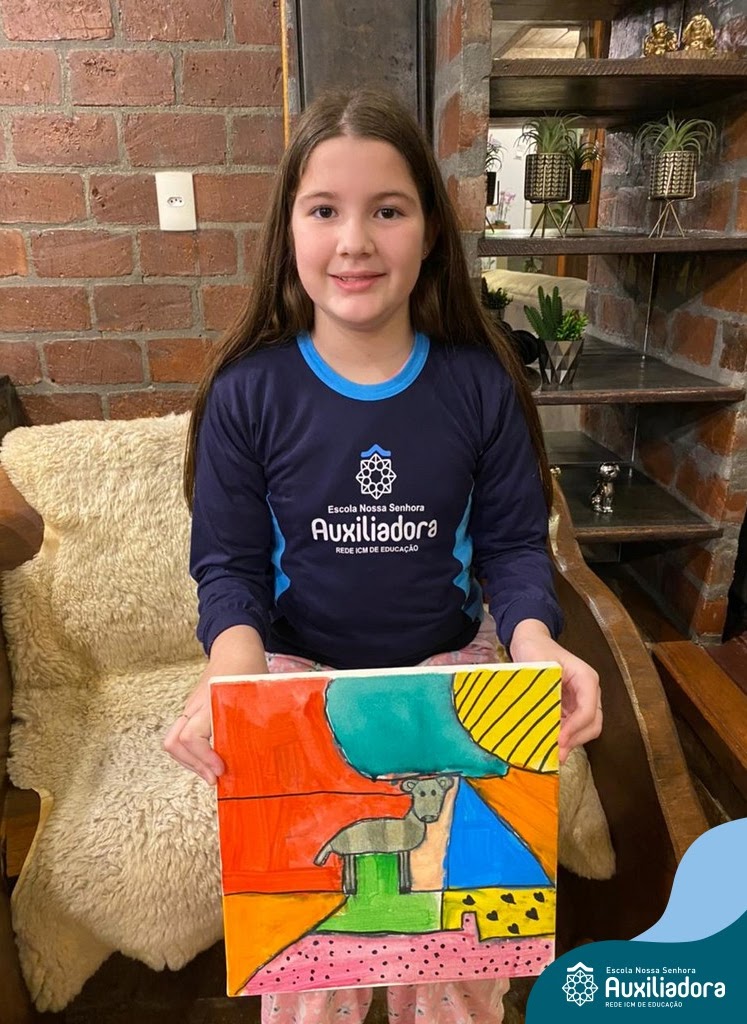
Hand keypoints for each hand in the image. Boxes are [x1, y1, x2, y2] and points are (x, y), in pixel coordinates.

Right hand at [163, 624, 267, 784]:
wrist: (235, 646)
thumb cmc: (248, 668)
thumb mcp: (259, 693)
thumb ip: (262, 720)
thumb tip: (273, 754)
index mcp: (210, 701)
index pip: (191, 736)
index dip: (203, 758)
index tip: (221, 769)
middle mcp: (194, 706)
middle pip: (174, 742)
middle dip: (193, 765)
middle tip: (215, 778)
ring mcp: (190, 707)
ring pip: (174, 740)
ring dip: (190, 761)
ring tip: (212, 772)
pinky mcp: (191, 710)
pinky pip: (181, 735)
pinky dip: (192, 751)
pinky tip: (211, 757)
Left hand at [510, 619, 600, 763]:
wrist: (531, 641)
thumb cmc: (535, 649)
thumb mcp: (539, 666)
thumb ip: (545, 691)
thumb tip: (543, 720)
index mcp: (586, 679)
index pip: (588, 710)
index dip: (575, 729)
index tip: (558, 741)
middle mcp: (589, 691)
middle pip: (593, 724)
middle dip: (576, 739)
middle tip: (556, 753)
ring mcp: (581, 699)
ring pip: (585, 728)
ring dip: (571, 741)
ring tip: (552, 751)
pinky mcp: (571, 706)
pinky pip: (573, 726)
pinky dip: (564, 736)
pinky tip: (549, 742)